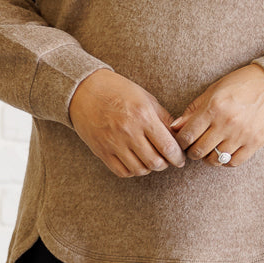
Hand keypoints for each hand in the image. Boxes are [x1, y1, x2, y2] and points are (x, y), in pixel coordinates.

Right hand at [68, 68, 187, 176]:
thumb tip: (178, 135)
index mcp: (143, 116)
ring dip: (148, 168)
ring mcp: (114, 143)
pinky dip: (132, 171)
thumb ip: (163, 118)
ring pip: (139, 170)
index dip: (177, 157)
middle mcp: (129, 132)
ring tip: (150, 160)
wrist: (84, 90)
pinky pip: (122, 172)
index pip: (167, 147)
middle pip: (155, 162)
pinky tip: (134, 162)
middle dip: (165, 164)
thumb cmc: (118, 91)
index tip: (179, 159)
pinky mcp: (101, 151)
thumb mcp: (145, 98)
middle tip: (166, 160)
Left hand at [169, 63, 263, 166]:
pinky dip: (225, 161)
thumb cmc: (242, 84)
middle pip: (198, 151)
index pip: (186, 135)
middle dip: (192, 152)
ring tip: (209, 150)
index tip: (182, 140)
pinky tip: (225, 152)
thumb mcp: (215, 89)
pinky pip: (233, 162)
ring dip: (208, 158)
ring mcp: (241, 135)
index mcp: (213, 107)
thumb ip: (194, 109)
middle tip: (194, 147)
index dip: (180, 142)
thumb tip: (176, 127)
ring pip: (214, 159)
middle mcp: (226, 123)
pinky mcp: (254, 143)